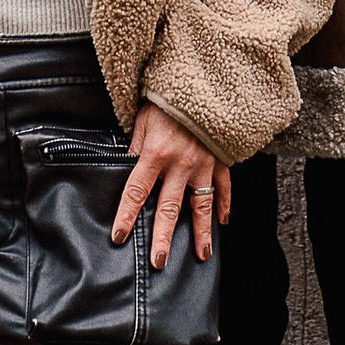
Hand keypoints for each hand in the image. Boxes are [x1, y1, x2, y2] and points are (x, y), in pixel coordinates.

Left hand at [113, 102, 231, 266]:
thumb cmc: (168, 99)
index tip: (120, 237)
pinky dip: (225, 205)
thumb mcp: (143, 120)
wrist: (204, 82)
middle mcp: (180, 164)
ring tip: (201, 255)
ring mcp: (204, 164)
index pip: (136, 192)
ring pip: (201, 205)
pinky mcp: (221, 160)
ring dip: (199, 233)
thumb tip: (125, 170)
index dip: (127, 216)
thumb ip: (136, 147)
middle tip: (159, 262)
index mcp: (156, 154)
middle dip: (163, 237)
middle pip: (169, 208)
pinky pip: (224, 187)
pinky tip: (222, 223)